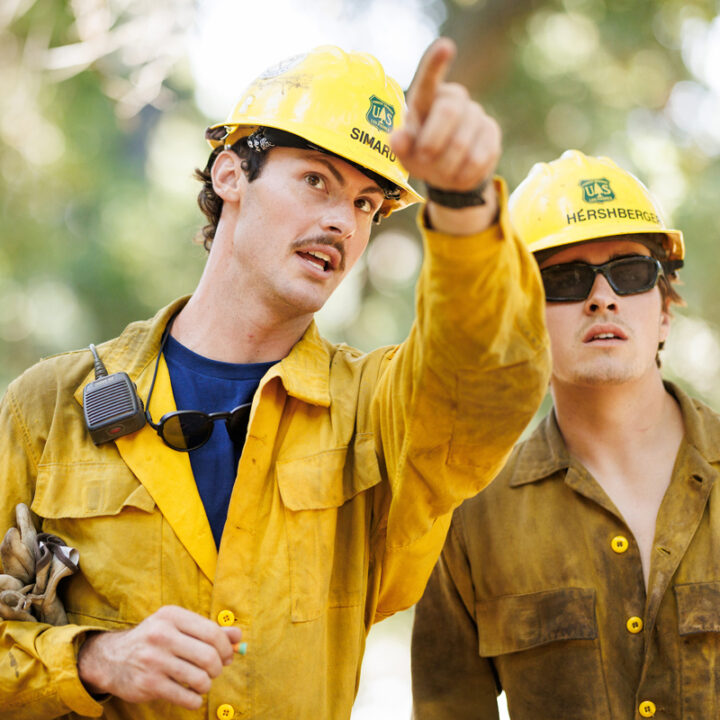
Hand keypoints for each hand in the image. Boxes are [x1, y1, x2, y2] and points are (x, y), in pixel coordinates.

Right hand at [77, 605, 241, 708]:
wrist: (111, 658)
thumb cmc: (154, 640)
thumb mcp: (177, 626)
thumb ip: (208, 630)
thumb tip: (238, 637)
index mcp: (172, 616)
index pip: (212, 632)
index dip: (225, 647)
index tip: (227, 656)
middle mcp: (162, 635)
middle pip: (209, 656)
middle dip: (218, 668)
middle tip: (214, 671)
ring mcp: (154, 660)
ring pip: (199, 678)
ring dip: (207, 685)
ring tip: (202, 683)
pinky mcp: (148, 684)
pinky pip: (185, 697)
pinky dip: (195, 700)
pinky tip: (192, 696)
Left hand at [391, 37, 501, 233]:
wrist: (449, 171)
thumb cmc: (421, 155)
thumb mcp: (406, 153)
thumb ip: (400, 146)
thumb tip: (397, 138)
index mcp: (426, 98)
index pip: (429, 79)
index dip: (436, 63)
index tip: (445, 46)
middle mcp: (453, 98)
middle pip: (448, 111)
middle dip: (433, 142)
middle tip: (424, 158)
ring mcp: (475, 113)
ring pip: (463, 140)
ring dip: (447, 164)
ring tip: (441, 172)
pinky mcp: (492, 131)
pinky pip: (479, 156)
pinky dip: (464, 174)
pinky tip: (458, 174)